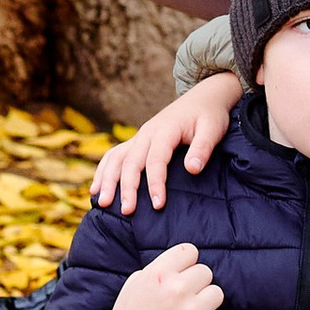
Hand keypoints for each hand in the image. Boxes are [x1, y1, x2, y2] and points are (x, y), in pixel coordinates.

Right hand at [92, 74, 243, 213]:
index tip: (158, 205)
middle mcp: (147, 132)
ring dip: (107, 180)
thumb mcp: (213, 129)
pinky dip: (103, 171)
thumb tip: (192, 169)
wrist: (203, 98)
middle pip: (131, 161)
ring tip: (102, 204)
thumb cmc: (210, 116)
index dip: (155, 183)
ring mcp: (140, 136)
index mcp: (166, 130)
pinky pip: (114, 155)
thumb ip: (202, 148)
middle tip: (127, 212)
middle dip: (127, 188)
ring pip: (116, 158)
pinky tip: (96, 189)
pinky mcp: (137, 141)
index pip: (156, 160)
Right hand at [94, 243, 224, 309]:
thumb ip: (159, 270)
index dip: (186, 263)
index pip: (190, 251)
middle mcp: (176, 290)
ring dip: (205, 302)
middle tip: (182, 298)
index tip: (181, 274)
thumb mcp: (134, 285)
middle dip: (195, 284)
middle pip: (206, 272)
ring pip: (216, 293)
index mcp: (158, 274)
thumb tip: (184, 264)